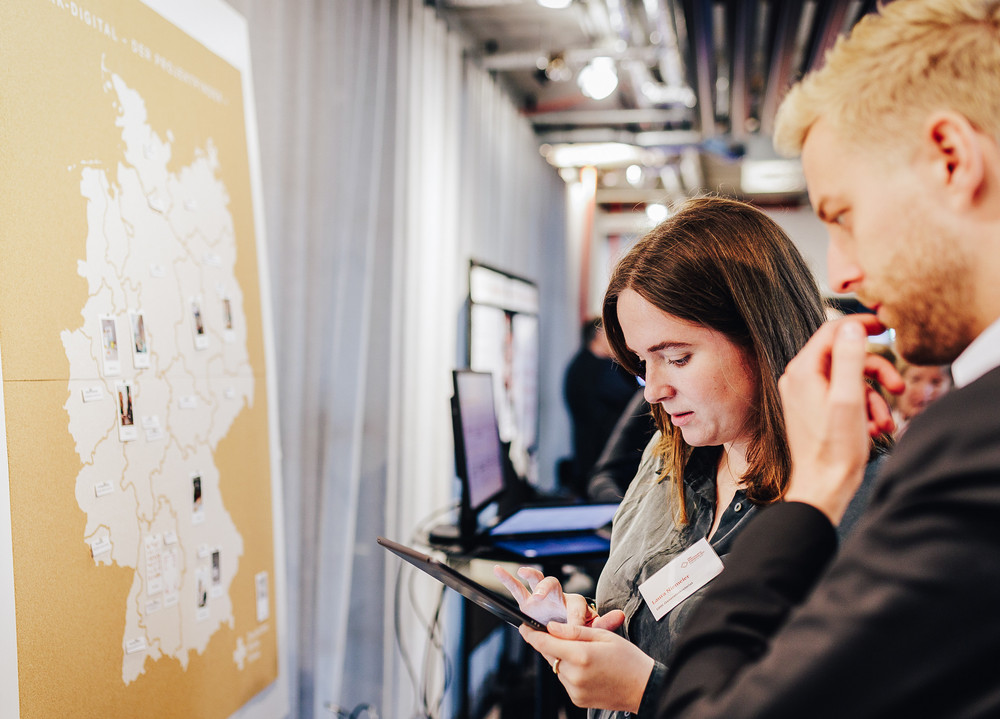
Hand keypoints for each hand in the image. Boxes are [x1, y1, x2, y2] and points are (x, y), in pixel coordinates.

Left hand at [519, 621, 654, 712]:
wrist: (643, 687)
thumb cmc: (628, 658)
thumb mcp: (603, 636)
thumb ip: (574, 631)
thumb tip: (551, 626)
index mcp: (581, 655)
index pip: (545, 643)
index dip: (531, 633)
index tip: (524, 626)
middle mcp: (574, 675)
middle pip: (549, 655)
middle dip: (550, 643)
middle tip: (560, 635)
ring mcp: (574, 690)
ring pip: (556, 667)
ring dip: (562, 658)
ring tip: (583, 654)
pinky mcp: (577, 700)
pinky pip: (564, 680)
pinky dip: (569, 671)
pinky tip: (587, 668)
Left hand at [779, 317, 903, 522]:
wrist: (823, 487)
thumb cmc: (834, 448)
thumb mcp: (849, 398)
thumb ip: (850, 359)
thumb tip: (852, 327)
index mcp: (803, 370)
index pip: (833, 331)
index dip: (861, 325)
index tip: (886, 326)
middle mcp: (800, 379)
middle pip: (846, 357)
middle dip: (876, 372)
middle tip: (898, 388)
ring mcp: (806, 395)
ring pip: (850, 379)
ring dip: (873, 398)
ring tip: (883, 423)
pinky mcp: (815, 409)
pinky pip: (845, 397)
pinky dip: (863, 410)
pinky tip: (873, 429)